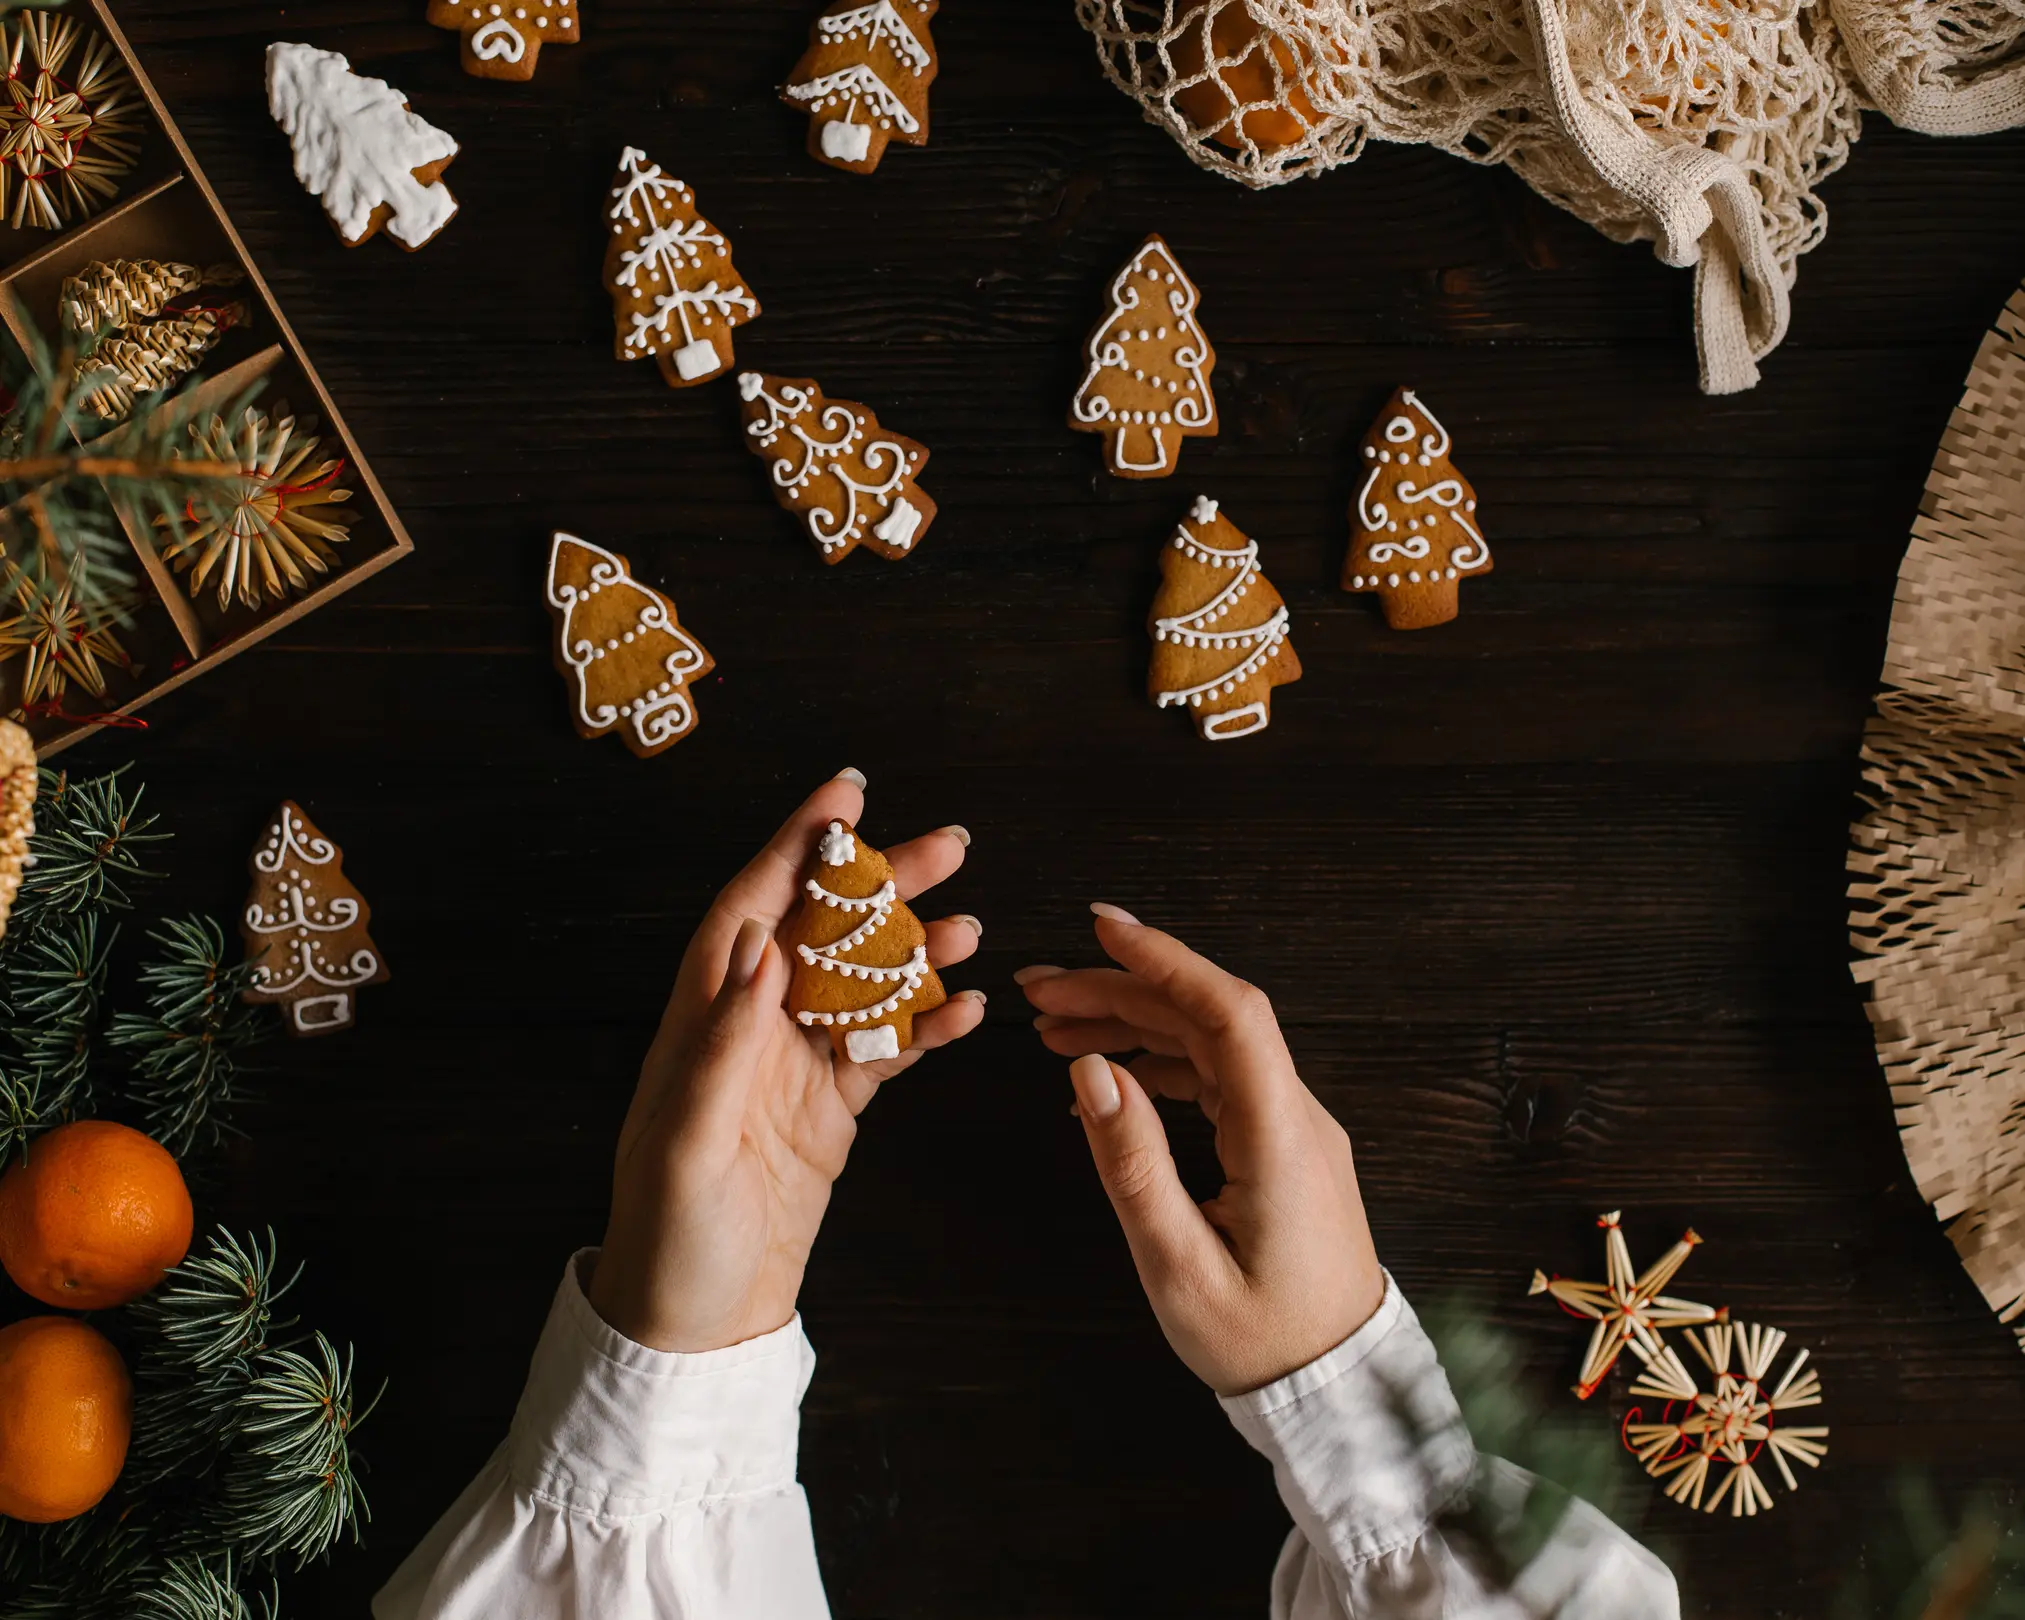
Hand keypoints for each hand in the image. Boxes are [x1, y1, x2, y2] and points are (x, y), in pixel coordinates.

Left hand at [588, 772, 984, 1352]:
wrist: (696, 1323)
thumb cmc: (669, 1236)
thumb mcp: (685, 1144)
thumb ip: (720, 1044)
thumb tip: (757, 945)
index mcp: (704, 1022)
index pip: (752, 909)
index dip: (796, 847)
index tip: (844, 796)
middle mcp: (752, 1030)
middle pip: (823, 933)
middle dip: (882, 884)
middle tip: (949, 845)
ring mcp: (796, 1067)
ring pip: (865, 983)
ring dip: (916, 949)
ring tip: (971, 920)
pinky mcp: (831, 1109)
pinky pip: (888, 1050)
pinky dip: (927, 1025)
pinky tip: (969, 1006)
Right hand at [1018, 907, 1384, 1395]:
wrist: (1339, 1393)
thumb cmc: (1260, 1343)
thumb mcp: (1178, 1265)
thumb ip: (1131, 1163)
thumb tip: (1090, 1070)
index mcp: (1279, 1135)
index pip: (1227, 1012)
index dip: (1164, 960)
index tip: (1100, 929)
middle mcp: (1296, 1116)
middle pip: (1207, 1018)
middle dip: (1121, 990)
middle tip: (1038, 991)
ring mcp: (1294, 1130)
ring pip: (1209, 1046)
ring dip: (1134, 1025)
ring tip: (1054, 1029)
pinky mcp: (1285, 1150)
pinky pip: (1218, 1082)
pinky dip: (1158, 1066)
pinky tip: (1105, 1082)